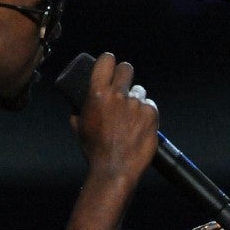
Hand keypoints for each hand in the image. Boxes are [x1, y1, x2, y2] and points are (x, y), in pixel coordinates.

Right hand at [72, 52, 158, 178]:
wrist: (115, 168)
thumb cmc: (95, 150)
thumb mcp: (79, 128)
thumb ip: (79, 112)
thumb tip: (78, 108)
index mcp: (97, 94)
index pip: (106, 60)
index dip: (108, 61)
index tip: (110, 64)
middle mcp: (118, 94)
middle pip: (126, 68)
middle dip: (124, 75)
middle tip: (123, 86)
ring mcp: (136, 103)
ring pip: (139, 90)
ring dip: (135, 99)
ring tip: (130, 116)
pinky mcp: (151, 113)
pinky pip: (149, 105)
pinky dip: (146, 113)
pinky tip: (139, 125)